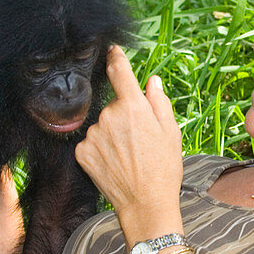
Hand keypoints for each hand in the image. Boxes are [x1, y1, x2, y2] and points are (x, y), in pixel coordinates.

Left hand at [74, 46, 182, 221]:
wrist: (146, 204)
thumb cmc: (164, 168)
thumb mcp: (171, 131)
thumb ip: (158, 102)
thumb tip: (151, 81)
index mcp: (134, 107)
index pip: (120, 72)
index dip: (116, 58)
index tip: (112, 50)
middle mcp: (109, 116)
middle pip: (114, 106)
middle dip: (124, 116)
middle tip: (140, 141)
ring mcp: (93, 135)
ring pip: (102, 125)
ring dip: (111, 134)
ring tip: (128, 156)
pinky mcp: (82, 153)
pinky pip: (91, 142)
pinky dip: (100, 150)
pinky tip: (114, 163)